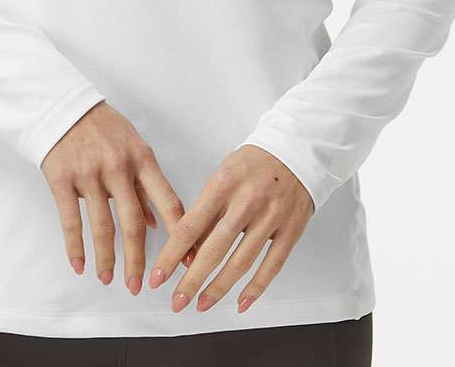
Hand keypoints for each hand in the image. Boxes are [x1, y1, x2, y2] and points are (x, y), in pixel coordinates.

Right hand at [40, 101, 187, 295]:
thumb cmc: (103, 127)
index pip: (168, 201)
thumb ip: (144, 184)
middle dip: (137, 260)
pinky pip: (71, 220)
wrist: (64, 107)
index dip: (180, 234)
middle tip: (138, 285)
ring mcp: (90, 174)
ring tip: (108, 278)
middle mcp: (118, 167)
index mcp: (142, 159)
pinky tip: (81, 265)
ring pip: (102, 226)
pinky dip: (76, 247)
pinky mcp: (63, 179)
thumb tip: (157, 221)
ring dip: (107, 259)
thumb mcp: (133, 146)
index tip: (186, 261)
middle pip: (133, 223)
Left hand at [146, 144, 313, 314]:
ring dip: (219, 288)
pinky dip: (256, 288)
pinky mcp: (290, 229)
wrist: (296, 150)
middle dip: (192, 280)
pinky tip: (241, 302)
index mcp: (223, 184)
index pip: (190, 226)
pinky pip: (271, 265)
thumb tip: (189, 248)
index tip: (159, 276)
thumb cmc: (254, 163)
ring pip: (241, 262)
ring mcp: (270, 217)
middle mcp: (246, 201)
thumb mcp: (223, 175)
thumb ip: (208, 210)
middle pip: (214, 249)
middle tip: (177, 301)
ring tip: (202, 304)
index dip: (172, 255)